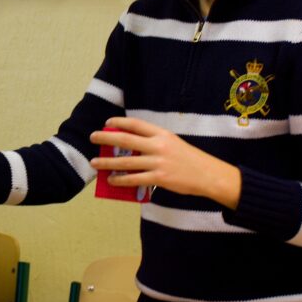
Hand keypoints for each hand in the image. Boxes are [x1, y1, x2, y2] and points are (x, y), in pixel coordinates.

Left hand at [89, 117, 241, 208]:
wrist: (208, 175)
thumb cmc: (190, 159)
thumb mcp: (174, 143)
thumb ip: (155, 142)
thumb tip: (132, 146)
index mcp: (162, 134)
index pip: (136, 124)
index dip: (119, 122)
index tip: (107, 123)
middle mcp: (158, 146)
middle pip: (126, 139)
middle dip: (106, 138)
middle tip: (93, 137)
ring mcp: (158, 162)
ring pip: (126, 161)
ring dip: (107, 162)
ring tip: (94, 163)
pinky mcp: (159, 178)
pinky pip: (134, 178)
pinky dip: (120, 179)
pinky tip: (111, 180)